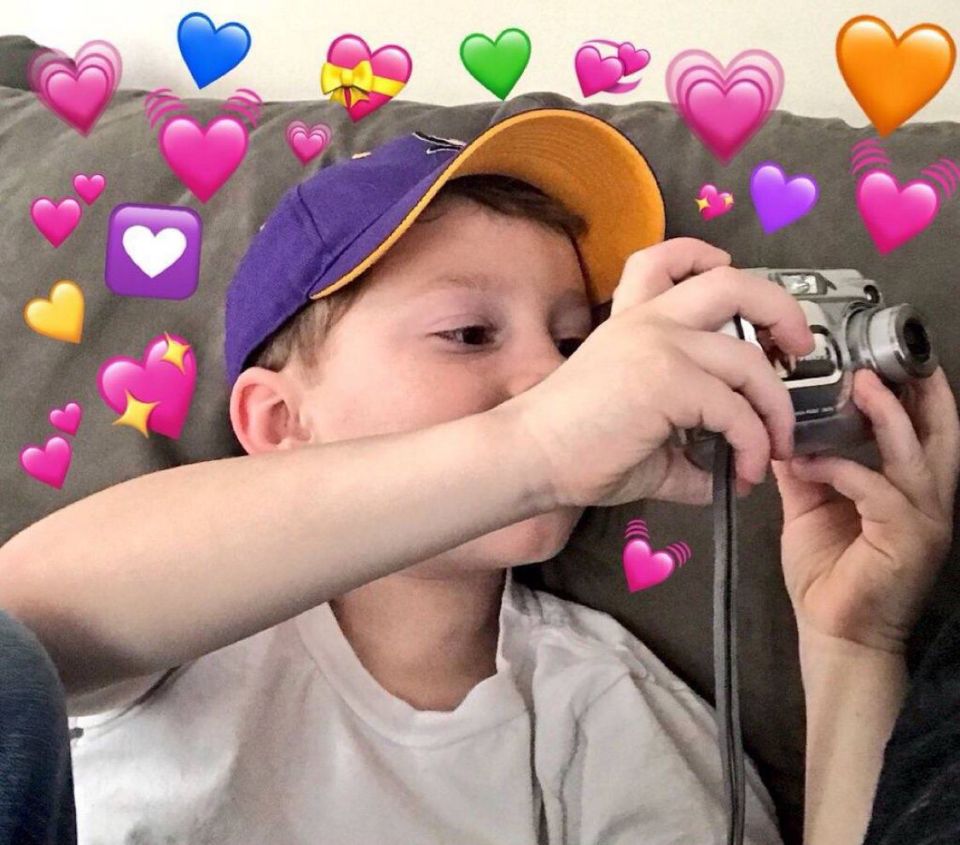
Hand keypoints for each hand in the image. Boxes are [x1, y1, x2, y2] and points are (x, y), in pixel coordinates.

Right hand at [508, 237, 814, 508]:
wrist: (528, 456)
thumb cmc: (571, 447)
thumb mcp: (640, 435)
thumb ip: (685, 447)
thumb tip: (722, 475)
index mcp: (633, 323)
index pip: (667, 260)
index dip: (706, 257)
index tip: (730, 274)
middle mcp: (649, 322)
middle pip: (733, 283)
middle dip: (783, 311)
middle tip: (797, 349)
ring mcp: (660, 345)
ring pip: (749, 358)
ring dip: (776, 407)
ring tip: (775, 445)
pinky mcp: (668, 380)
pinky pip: (737, 410)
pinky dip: (753, 444)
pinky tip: (745, 471)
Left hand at [771, 366, 959, 653]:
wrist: (834, 634)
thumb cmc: (828, 573)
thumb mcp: (812, 506)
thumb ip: (806, 467)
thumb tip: (784, 429)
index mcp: (908, 490)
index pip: (923, 431)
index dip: (915, 394)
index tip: (887, 358)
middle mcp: (927, 500)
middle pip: (940, 433)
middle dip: (923, 392)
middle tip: (893, 356)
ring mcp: (923, 521)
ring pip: (914, 455)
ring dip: (888, 417)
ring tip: (863, 385)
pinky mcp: (905, 540)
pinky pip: (877, 490)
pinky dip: (844, 468)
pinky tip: (810, 460)